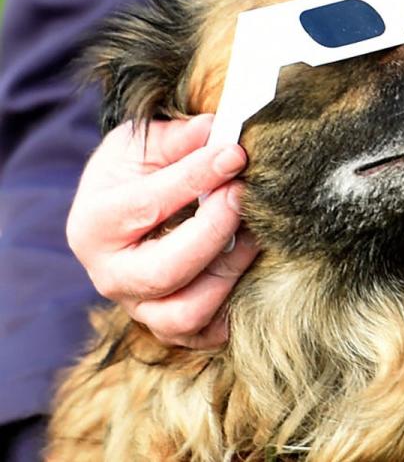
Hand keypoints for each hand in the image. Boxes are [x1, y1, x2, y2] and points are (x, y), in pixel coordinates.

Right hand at [66, 115, 258, 348]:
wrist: (126, 210)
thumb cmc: (135, 173)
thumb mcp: (143, 145)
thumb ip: (177, 139)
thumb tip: (216, 129)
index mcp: (94, 224)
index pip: (147, 204)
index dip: (196, 177)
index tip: (234, 154)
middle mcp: (110, 275)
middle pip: (165, 271)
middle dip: (214, 231)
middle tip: (242, 194)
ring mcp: (140, 308)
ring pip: (186, 313)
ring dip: (229, 271)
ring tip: (250, 232)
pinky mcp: (170, 327)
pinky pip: (205, 334)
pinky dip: (232, 306)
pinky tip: (247, 265)